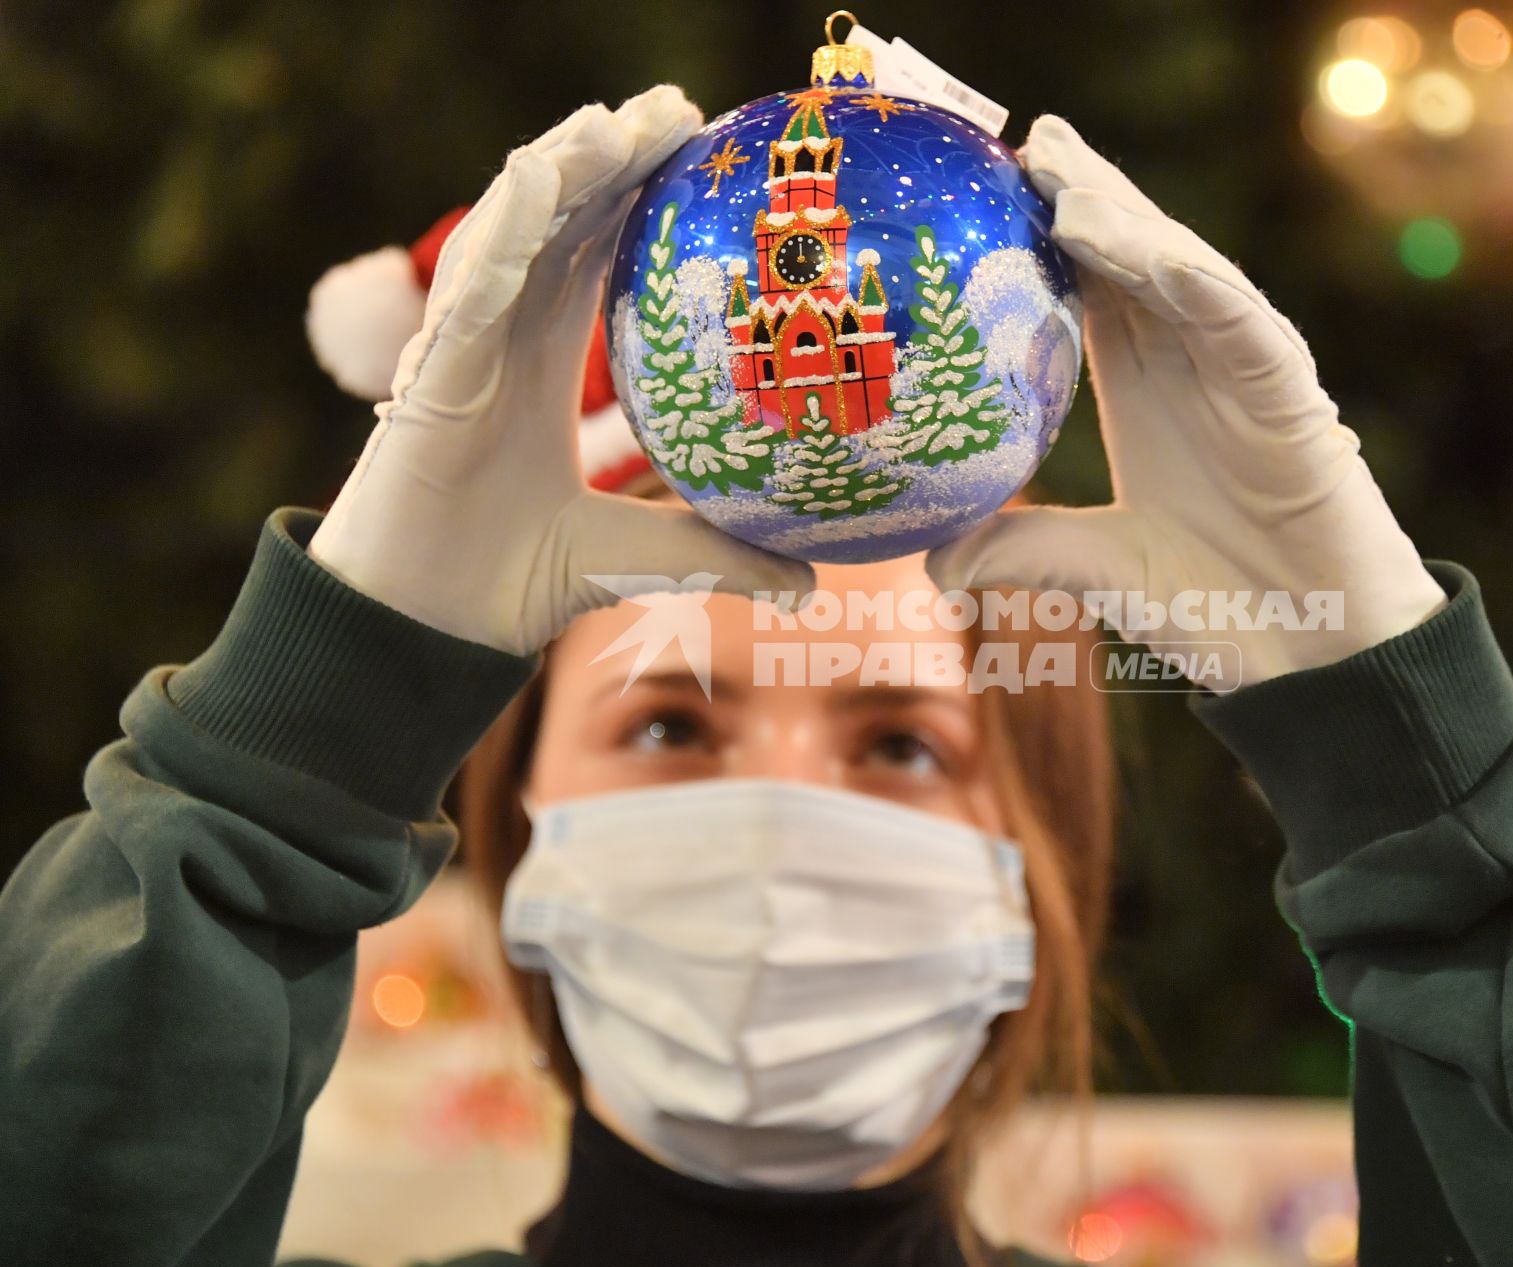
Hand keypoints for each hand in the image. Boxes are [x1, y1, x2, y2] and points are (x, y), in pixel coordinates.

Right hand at [309, 88, 812, 655]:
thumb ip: (717, 556)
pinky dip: (502, 237)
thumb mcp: (639, 561)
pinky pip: (468, 297)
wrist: (429, 635)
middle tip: (677, 110)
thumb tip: (811, 580)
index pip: (590, 258)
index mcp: (538, 368)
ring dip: (561, 172)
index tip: (697, 154)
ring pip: (510, 238)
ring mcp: (459, 355)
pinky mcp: (427, 382)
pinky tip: (539, 177)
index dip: (636, 200)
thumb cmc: (509, 587)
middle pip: (556, 225)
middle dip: (609, 159)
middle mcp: (498, 344)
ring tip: (618, 120)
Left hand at [927, 116, 1444, 686]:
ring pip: (1184, 274)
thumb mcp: (1101, 571)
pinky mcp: (1292, 398)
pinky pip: (1245, 325)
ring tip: (1064, 185)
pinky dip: (1198, 284)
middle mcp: (1193, 365)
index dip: (1044, 235)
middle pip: (1134, 258)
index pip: (1090, 288)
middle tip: (1027, 139)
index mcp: (1146, 388)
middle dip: (1084, 194)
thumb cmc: (1222, 605)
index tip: (986, 189)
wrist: (1315, 659)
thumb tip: (933, 558)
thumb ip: (1026, 551)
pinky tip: (1149, 251)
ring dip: (1128, 225)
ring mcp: (1245, 373)